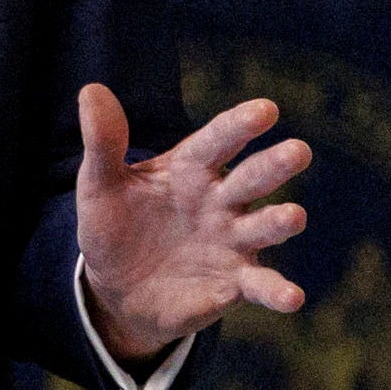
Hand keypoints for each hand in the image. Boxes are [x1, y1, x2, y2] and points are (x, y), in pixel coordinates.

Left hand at [76, 86, 309, 362]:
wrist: (116, 289)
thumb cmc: (114, 226)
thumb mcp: (99, 185)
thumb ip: (103, 142)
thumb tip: (91, 91)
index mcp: (190, 169)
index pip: (217, 141)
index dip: (239, 126)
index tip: (266, 109)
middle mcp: (220, 201)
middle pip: (251, 178)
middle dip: (274, 165)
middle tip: (299, 150)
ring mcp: (232, 242)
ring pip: (262, 227)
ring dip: (279, 222)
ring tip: (295, 216)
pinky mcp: (234, 283)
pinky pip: (260, 285)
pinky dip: (278, 291)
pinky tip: (293, 298)